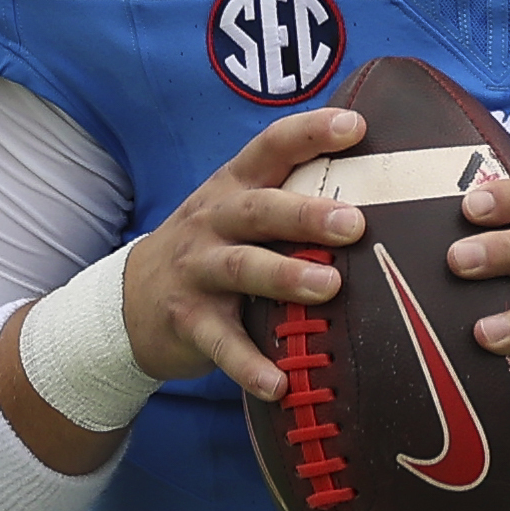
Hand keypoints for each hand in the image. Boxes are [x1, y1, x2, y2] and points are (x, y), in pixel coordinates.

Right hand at [119, 105, 373, 399]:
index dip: (310, 133)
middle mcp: (213, 222)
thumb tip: (379, 189)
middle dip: (305, 213)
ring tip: (329, 288)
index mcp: (233, 187)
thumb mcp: (238, 214)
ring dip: (285, 277)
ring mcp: (197, 271)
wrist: (130, 301)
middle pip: (258, 209)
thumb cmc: (210, 250)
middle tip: (354, 224)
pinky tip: (279, 384)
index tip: (355, 126)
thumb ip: (290, 198)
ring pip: (241, 269)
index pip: (270, 147)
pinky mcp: (188, 321)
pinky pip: (221, 344)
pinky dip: (249, 364)